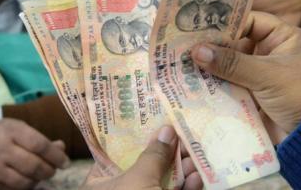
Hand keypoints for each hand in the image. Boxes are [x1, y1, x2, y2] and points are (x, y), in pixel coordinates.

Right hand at [0, 119, 69, 189]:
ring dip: (39, 181)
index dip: (56, 156)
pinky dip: (26, 187)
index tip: (65, 162)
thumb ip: (41, 139)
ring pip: (25, 182)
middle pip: (34, 166)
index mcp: (12, 131)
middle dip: (49, 170)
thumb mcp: (19, 129)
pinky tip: (29, 180)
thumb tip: (62, 148)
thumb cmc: (0, 134)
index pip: (39, 145)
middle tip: (54, 170)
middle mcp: (0, 149)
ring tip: (41, 174)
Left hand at [82, 126, 202, 189]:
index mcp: (102, 182)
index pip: (118, 151)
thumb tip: (166, 130)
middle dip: (167, 151)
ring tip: (196, 153)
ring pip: (162, 182)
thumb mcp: (138, 182)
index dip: (138, 135)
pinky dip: (187, 188)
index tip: (156, 119)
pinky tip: (198, 177)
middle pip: (145, 165)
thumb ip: (153, 156)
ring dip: (181, 169)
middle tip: (184, 134)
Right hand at [191, 12, 300, 133]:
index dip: (225, 23)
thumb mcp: (268, 75)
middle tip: (182, 47)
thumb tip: (197, 51)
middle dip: (211, 48)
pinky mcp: (252, 96)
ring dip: (209, 69)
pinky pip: (229, 86)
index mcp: (282, 38)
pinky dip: (214, 87)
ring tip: (181, 66)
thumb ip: (232, 63)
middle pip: (234, 45)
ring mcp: (260, 76)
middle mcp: (270, 53)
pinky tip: (192, 86)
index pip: (249, 21)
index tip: (198, 26)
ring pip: (229, 67)